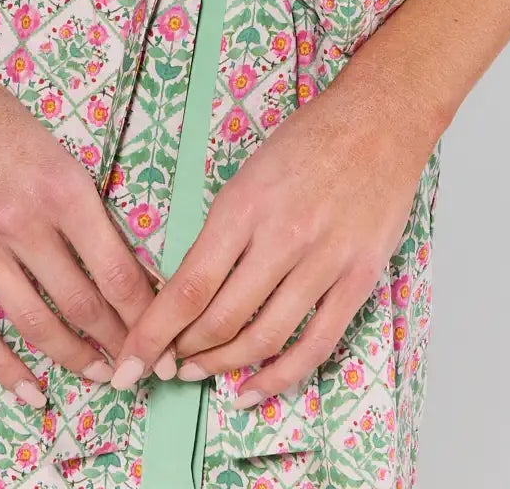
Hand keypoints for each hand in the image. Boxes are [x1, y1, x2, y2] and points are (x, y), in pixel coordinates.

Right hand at [0, 60, 161, 407]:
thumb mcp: (57, 151)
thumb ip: (86, 208)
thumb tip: (128, 267)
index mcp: (64, 188)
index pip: (119, 272)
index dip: (147, 317)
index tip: (163, 340)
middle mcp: (25, 222)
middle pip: (84, 306)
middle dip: (119, 345)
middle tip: (139, 369)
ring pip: (37, 324)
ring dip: (74, 360)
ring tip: (100, 376)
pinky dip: (7, 370)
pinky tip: (32, 392)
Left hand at [105, 70, 431, 406]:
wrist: (380, 120)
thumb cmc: (308, 140)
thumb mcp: (248, 174)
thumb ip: (222, 230)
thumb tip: (188, 288)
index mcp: (244, 206)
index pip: (189, 287)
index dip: (153, 334)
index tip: (129, 361)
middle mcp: (282, 238)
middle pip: (221, 319)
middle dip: (184, 352)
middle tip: (165, 364)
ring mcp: (324, 262)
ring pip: (264, 337)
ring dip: (223, 366)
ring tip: (200, 373)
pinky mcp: (358, 280)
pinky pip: (316, 344)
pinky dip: (281, 377)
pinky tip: (253, 389)